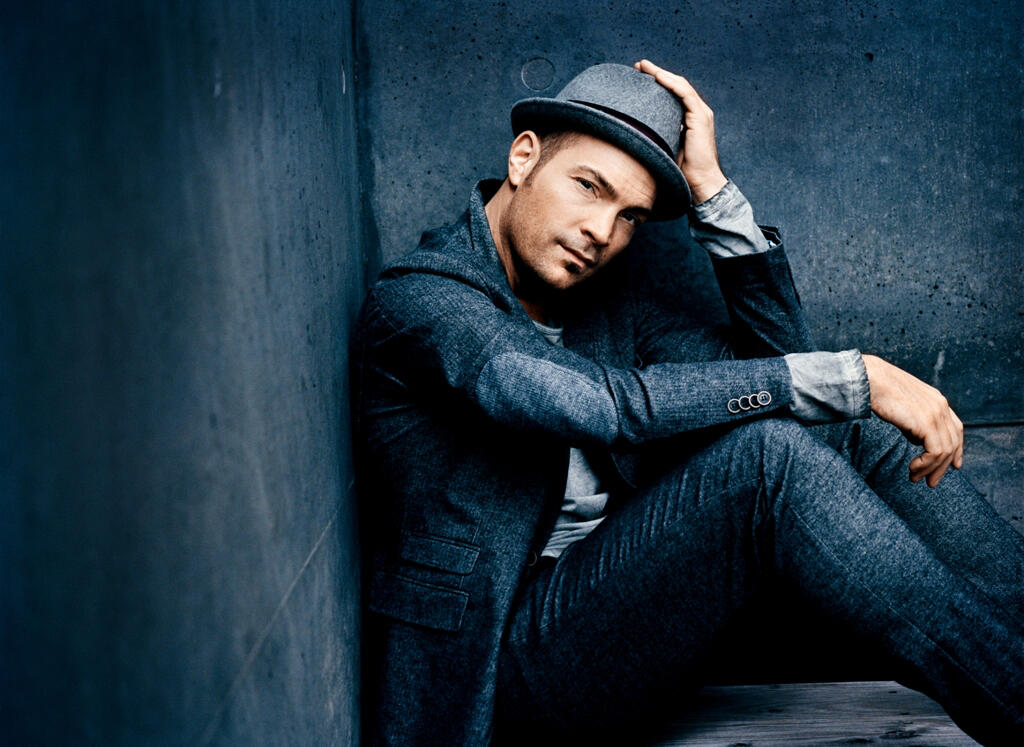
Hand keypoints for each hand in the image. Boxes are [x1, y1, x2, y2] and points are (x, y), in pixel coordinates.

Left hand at [634, 59, 727, 203]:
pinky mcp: (700, 118)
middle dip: (656, 73)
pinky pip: (685, 94)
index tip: (639, 76)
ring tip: (644, 66)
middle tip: (638, 66)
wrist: (700, 182)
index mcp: (690, 117)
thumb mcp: (666, 146)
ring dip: (661, 74)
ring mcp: (700, 113)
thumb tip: (636, 130)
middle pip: (675, 85)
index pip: (673, 93)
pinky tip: (658, 77)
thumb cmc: (683, 170)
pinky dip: (671, 84)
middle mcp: (697, 111)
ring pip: (680, 85)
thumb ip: (659, 134)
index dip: (657, 82)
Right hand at [861, 354, 963, 486]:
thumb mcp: (902, 405)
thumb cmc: (878, 389)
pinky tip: (913, 468)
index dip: (957, 449)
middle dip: (943, 466)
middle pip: (953, 443)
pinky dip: (925, 465)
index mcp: (937, 400)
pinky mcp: (927, 423)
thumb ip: (913, 420)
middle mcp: (941, 406)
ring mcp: (936, 414)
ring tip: (915, 478)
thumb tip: (915, 437)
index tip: (953, 465)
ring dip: (931, 469)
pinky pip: (935, 452)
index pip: (956, 429)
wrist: (871, 379)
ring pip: (945, 451)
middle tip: (931, 482)